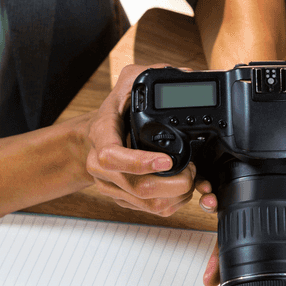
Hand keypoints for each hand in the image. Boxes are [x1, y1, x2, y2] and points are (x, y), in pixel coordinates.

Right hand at [85, 63, 208, 215]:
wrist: (94, 137)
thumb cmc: (115, 110)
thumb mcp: (129, 82)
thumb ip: (151, 75)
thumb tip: (185, 75)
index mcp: (101, 137)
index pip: (112, 156)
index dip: (140, 162)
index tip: (166, 160)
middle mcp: (102, 168)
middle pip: (140, 188)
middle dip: (175, 183)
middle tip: (191, 170)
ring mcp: (113, 187)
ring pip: (150, 204)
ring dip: (179, 195)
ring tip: (191, 178)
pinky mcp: (125, 200)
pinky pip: (154, 210)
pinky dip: (176, 203)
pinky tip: (185, 190)